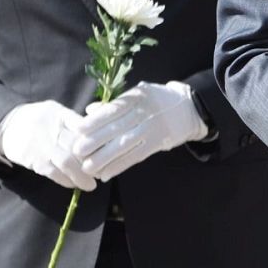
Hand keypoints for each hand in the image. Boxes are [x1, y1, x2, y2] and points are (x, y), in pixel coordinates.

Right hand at [0, 101, 96, 190]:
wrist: (9, 127)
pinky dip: (66, 180)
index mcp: (59, 114)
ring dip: (81, 176)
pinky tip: (75, 184)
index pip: (82, 126)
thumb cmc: (40, 120)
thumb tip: (101, 135)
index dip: (97, 140)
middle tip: (104, 171)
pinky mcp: (34, 160)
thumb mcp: (56, 112)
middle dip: (93, 161)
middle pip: (77, 146)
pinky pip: (53, 173)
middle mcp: (51, 129)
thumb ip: (75, 121)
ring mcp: (42, 146)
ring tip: (92, 184)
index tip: (108, 150)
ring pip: (66, 162)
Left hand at [70, 82, 208, 180]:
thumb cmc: (157, 100)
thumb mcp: (139, 93)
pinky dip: (120, 166)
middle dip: (95, 142)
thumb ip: (115, 103)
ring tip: (88, 168)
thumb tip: (90, 111)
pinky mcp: (158, 142)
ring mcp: (152, 128)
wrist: (189, 108)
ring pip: (124, 145)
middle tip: (77, 152)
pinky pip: (136, 156)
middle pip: (116, 128)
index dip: (95, 121)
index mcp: (137, 97)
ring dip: (104, 158)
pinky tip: (106, 173)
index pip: (113, 110)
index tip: (78, 131)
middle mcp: (145, 112)